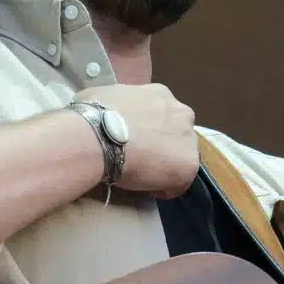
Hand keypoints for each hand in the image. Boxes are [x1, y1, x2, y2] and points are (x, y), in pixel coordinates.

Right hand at [85, 83, 197, 198]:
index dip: (148, 131)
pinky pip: (179, 183)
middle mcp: (181, 113)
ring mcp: (188, 139)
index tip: (133, 142)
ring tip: (141, 175)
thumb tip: (105, 111)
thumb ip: (116, 104)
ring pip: (180, 158)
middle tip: (139, 158)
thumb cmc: (94, 115)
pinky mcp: (189, 165)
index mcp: (161, 95)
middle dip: (162, 147)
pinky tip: (144, 187)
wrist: (98, 138)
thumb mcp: (103, 96)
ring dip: (164, 167)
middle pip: (176, 135)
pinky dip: (163, 188)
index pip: (161, 116)